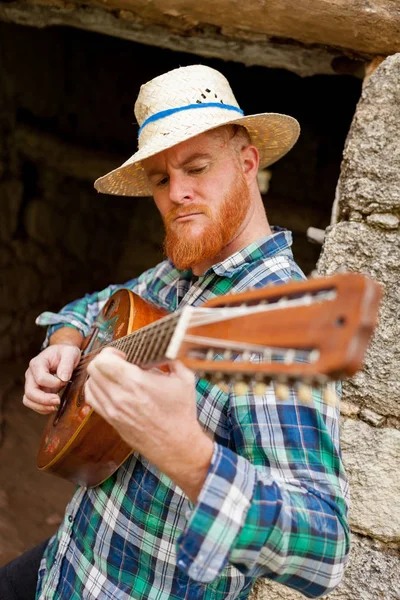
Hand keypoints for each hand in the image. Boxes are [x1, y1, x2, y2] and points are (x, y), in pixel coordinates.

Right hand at [23, 344, 81, 414]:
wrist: (63, 354)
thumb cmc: (66, 353)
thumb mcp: (70, 353)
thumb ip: (67, 364)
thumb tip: (63, 378)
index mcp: (37, 363)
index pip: (40, 378)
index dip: (53, 383)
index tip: (65, 381)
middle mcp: (31, 374)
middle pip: (30, 391)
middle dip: (43, 400)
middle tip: (58, 401)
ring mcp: (32, 384)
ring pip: (28, 400)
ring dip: (41, 407)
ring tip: (54, 408)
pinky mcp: (36, 391)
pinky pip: (33, 403)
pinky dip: (42, 408)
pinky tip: (53, 408)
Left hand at [85, 348, 212, 500]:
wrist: (176, 445)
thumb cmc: (181, 413)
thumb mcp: (184, 379)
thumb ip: (171, 359)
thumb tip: (161, 348)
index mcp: (136, 382)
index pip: (104, 360)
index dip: (112, 352)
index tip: (124, 354)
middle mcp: (120, 396)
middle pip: (94, 369)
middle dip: (104, 360)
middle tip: (118, 362)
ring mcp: (113, 410)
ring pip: (90, 383)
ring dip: (100, 375)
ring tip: (115, 375)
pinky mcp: (111, 420)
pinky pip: (92, 399)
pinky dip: (96, 389)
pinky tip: (111, 388)